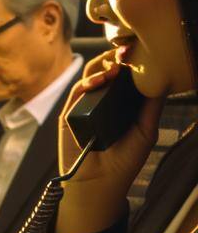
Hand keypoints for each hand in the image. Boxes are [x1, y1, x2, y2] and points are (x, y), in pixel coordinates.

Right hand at [55, 56, 163, 232]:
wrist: (102, 182)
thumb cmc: (125, 160)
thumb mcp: (147, 128)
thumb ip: (152, 104)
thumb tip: (163, 77)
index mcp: (120, 104)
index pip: (124, 75)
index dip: (131, 62)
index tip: (141, 50)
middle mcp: (101, 102)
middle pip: (106, 70)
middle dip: (116, 58)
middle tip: (127, 51)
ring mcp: (84, 107)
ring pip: (90, 77)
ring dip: (102, 66)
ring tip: (115, 65)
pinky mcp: (69, 114)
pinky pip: (77, 93)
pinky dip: (87, 82)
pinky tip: (101, 80)